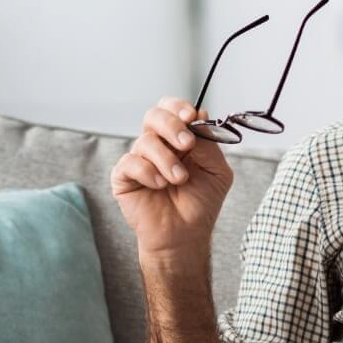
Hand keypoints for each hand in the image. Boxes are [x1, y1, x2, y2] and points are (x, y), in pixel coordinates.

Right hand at [111, 97, 233, 258]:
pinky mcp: (124, 176)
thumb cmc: (202, 202)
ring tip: (179, 180)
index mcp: (180, 138)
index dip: (179, 108)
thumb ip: (210, 145)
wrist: (186, 234)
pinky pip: (130, 162)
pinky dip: (148, 172)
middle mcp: (159, 144)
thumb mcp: (217, 171)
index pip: (173, 109)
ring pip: (145, 141)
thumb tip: (198, 119)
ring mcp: (140, 159)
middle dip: (172, 126)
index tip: (191, 117)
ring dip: (167, 160)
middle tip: (186, 145)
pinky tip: (160, 186)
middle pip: (154, 115)